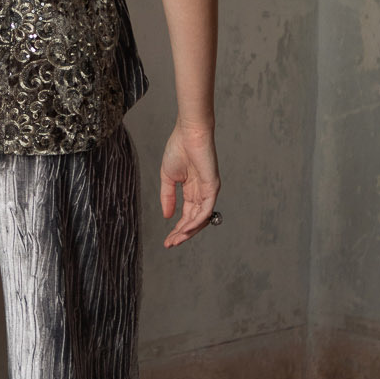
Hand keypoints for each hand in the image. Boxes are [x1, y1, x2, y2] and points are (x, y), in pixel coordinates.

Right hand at [160, 121, 219, 247]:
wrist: (188, 133)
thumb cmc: (178, 149)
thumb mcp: (167, 177)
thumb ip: (168, 197)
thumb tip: (166, 216)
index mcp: (192, 190)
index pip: (186, 215)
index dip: (177, 229)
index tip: (167, 240)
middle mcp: (202, 193)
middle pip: (194, 221)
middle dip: (182, 234)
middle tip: (170, 244)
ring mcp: (208, 191)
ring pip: (201, 219)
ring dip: (188, 231)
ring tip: (176, 240)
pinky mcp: (213, 187)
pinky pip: (206, 209)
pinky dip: (197, 221)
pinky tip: (186, 228)